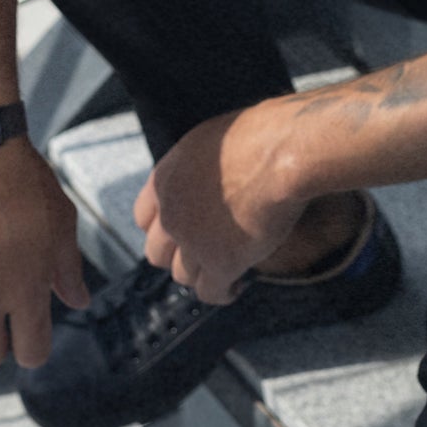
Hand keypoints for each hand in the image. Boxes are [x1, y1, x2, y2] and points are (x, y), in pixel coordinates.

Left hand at [132, 103, 304, 304]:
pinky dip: (223, 292)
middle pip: (157, 253)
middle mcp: (171, 213)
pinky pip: (210, 293)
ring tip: (227, 267)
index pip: (143, 218)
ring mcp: (192, 242)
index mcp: (165, 179)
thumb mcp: (213, 141)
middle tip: (206, 249)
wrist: (283, 153)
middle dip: (179, 254)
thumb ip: (198, 168)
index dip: (163, 226)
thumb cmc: (261, 134)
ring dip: (203, 272)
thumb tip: (210, 178)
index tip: (183, 229)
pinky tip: (238, 284)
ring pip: (183, 275)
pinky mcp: (220, 264)